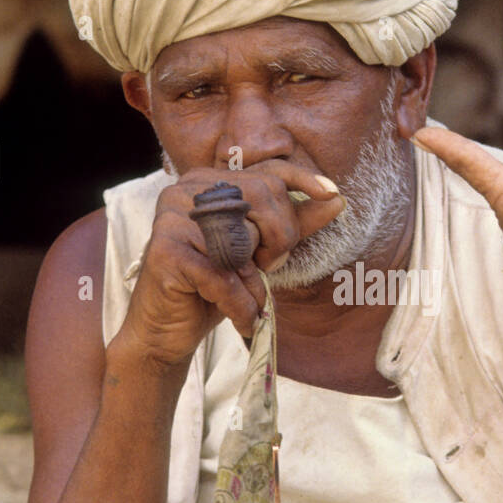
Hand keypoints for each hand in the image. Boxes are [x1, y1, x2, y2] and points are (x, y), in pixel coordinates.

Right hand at [113, 162, 344, 367]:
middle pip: (261, 198)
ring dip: (255, 281)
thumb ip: (292, 226)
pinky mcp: (166, 249)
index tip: (333, 194)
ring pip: (244, 240)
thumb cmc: (213, 288)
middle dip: (279, 240)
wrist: (167, 331)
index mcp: (207, 181)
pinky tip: (242, 318)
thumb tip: (337, 200)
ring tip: (246, 298)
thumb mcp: (258, 254)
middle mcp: (186, 190)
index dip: (301, 181)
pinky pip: (224, 277)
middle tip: (267, 268)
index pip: (264, 172)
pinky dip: (240, 304)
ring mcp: (172, 216)